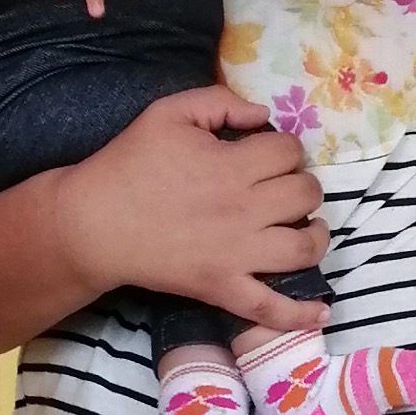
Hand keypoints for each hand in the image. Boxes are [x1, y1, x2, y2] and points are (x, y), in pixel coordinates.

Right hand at [70, 86, 329, 326]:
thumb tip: (263, 116)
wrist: (94, 223)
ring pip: (304, 247)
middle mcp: (244, 210)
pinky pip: (271, 308)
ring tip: (306, 227)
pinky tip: (321, 309)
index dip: (284, 148)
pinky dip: (300, 312)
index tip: (268, 153)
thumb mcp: (169, 113)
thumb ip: (220, 101)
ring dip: (315, 235)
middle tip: (283, 187)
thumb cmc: (129, 164)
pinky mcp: (224, 287)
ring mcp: (237, 254)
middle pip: (304, 194)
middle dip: (301, 185)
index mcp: (232, 165)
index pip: (289, 152)